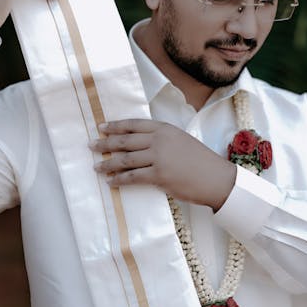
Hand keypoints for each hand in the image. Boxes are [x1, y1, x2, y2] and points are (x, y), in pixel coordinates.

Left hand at [90, 119, 235, 210]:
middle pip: (125, 140)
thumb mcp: (181, 140)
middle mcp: (159, 140)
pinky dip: (119, 179)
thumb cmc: (200, 161)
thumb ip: (162, 140)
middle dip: (105, 143)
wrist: (215, 177)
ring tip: (96, 167)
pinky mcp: (159, 175)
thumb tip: (141, 145)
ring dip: (108, 164)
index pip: (133, 125)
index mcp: (164, 129)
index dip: (115, 126)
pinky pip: (133, 177)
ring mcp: (158, 158)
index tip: (101, 127)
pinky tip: (111, 181)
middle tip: (91, 145)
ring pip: (125, 159)